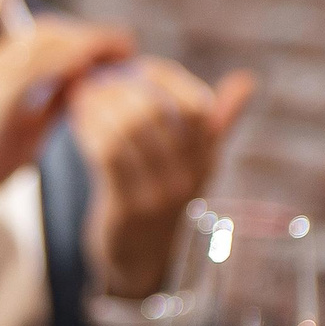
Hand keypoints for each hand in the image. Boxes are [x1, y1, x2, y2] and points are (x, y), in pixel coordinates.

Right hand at [0, 18, 134, 216]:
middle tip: (126, 45)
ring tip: (121, 52)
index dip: (81, 37)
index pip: (43, 37)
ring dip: (88, 43)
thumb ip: (54, 100)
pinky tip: (94, 69)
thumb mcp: (27, 126)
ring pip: (48, 42)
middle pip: (48, 32)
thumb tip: (89, 82)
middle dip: (90, 35)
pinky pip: (42, 64)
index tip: (115, 46)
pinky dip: (73, 61)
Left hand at [73, 61, 256, 298]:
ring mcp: (158, 194)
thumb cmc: (162, 197)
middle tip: (96, 76)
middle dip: (122, 88)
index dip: (165, 79)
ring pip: (128, 132)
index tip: (135, 67)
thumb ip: (216, 122)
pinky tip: (76, 120)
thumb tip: (248, 81)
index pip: (195, 105)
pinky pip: (106, 156)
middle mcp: (188, 176)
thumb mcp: (195, 162)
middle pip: (156, 114)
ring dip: (99, 106)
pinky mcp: (126, 208)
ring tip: (81, 93)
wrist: (138, 259)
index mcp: (207, 158)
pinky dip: (89, 130)